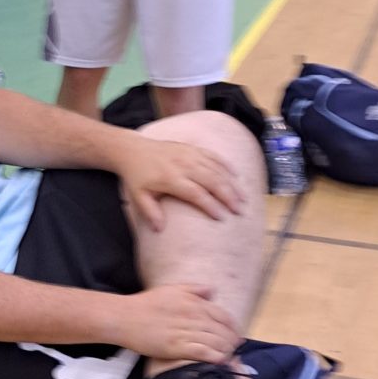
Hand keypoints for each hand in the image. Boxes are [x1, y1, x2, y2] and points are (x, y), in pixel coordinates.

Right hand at [115, 285, 241, 363]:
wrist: (124, 317)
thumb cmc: (146, 304)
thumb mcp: (172, 289)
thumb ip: (195, 289)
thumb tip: (213, 291)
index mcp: (194, 303)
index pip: (223, 316)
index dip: (232, 328)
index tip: (235, 336)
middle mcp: (193, 316)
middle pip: (222, 331)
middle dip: (232, 342)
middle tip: (233, 349)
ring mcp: (185, 332)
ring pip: (215, 342)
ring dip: (225, 351)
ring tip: (227, 357)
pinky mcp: (176, 347)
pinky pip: (202, 352)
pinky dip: (214, 357)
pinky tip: (218, 361)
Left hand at [116, 135, 244, 230]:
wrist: (133, 150)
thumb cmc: (137, 177)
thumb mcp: (138, 197)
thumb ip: (150, 213)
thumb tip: (160, 230)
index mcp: (170, 178)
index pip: (195, 193)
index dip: (210, 205)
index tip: (222, 218)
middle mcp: (183, 165)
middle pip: (212, 180)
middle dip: (228, 196)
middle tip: (240, 210)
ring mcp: (189, 155)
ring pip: (216, 169)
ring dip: (232, 183)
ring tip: (244, 198)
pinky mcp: (193, 148)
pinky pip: (214, 156)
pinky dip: (227, 166)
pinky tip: (237, 176)